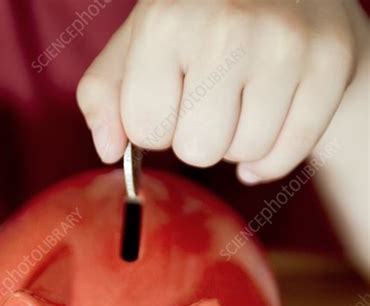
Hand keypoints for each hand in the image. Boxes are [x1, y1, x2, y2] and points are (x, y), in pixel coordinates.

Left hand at [77, 0, 356, 182]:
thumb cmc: (202, 23)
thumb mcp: (141, 42)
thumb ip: (105, 93)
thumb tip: (109, 149)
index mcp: (168, 19)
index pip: (146, 130)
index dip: (155, 124)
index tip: (170, 96)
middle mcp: (229, 25)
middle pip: (198, 151)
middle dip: (198, 137)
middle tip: (212, 98)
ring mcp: (286, 43)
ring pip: (245, 154)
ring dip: (238, 141)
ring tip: (244, 98)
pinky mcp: (331, 63)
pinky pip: (286, 156)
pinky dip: (273, 152)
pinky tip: (271, 116)